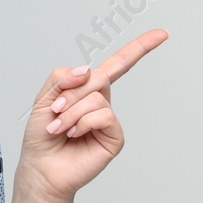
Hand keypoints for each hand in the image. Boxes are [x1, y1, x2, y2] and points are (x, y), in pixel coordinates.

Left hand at [13, 29, 168, 202]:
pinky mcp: (114, 136)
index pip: (116, 65)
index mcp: (87, 90)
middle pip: (97, 77)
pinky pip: (104, 115)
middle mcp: (101, 102)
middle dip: (70, 94)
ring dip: (71, 112)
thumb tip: (89, 70)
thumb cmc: (41, 136)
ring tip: (61, 128)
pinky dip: (83, 122)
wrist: (40, 168)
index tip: (162, 34)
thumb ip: (62, 77)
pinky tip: (74, 134)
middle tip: (55, 111)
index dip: (139, 48)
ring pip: (97, 97)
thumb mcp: (43, 99)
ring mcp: (109, 120)